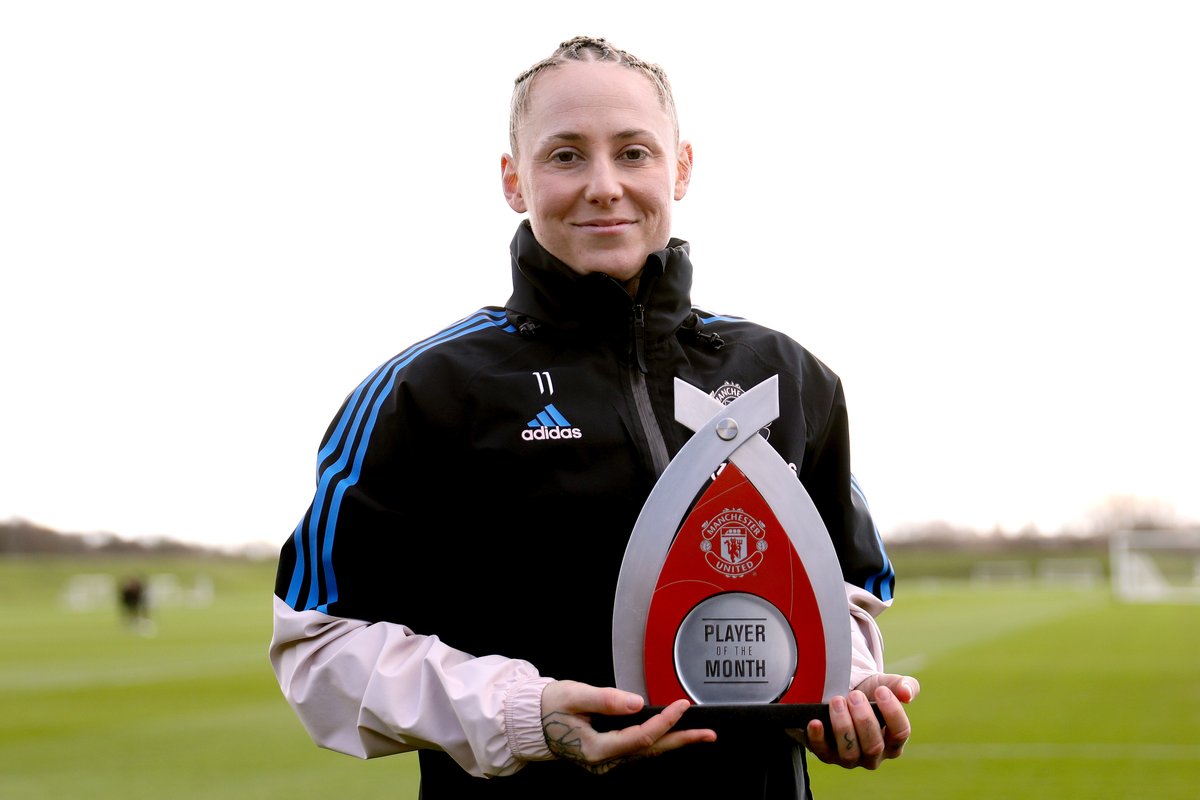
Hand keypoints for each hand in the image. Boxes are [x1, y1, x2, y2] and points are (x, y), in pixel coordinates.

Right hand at [540, 680, 716, 773]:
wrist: (531, 720)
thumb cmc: (549, 705)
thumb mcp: (575, 696)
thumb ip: (605, 700)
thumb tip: (636, 703)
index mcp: (596, 749)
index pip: (640, 736)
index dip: (664, 720)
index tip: (683, 705)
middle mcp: (604, 760)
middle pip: (650, 750)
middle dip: (681, 740)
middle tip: (709, 734)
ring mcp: (606, 761)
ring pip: (646, 751)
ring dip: (673, 741)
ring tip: (699, 734)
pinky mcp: (607, 754)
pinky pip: (637, 749)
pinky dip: (657, 740)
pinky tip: (671, 733)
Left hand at [800, 674, 917, 769]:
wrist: (841, 693)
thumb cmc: (869, 693)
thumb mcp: (886, 685)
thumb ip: (903, 686)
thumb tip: (907, 693)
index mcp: (893, 741)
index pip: (900, 733)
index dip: (893, 713)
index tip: (881, 691)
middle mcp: (873, 755)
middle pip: (873, 746)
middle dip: (864, 720)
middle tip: (855, 696)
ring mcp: (849, 757)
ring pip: (849, 753)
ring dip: (843, 727)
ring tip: (837, 701)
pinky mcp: (826, 754)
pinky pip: (822, 752)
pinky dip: (818, 738)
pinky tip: (815, 721)